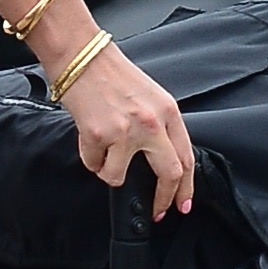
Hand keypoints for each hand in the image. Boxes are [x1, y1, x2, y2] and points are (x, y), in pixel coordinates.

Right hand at [56, 41, 193, 217]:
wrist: (81, 56)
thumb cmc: (111, 74)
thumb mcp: (149, 97)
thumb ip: (160, 127)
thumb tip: (161, 160)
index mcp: (168, 111)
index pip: (186, 157)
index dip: (186, 187)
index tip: (182, 204)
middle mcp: (152, 122)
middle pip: (169, 174)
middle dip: (163, 200)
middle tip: (158, 212)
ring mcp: (126, 130)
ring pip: (119, 176)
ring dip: (110, 172)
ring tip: (104, 153)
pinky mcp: (99, 135)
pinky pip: (95, 165)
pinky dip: (91, 158)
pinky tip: (89, 138)